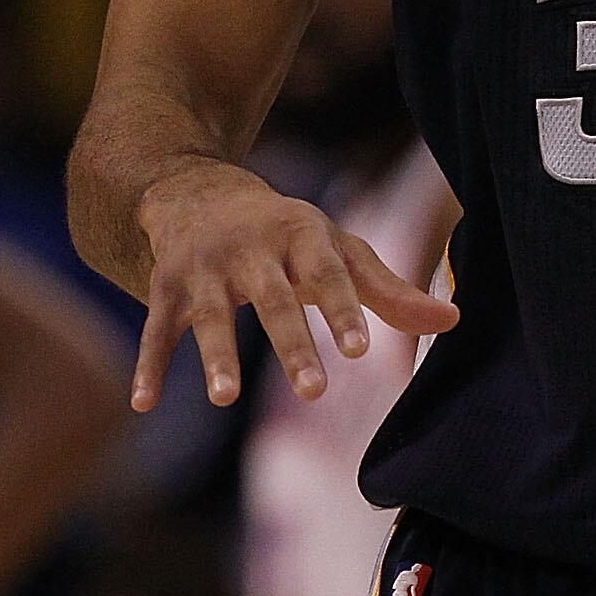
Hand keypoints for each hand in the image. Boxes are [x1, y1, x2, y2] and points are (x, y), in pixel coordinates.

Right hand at [129, 156, 458, 411]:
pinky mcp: (165, 288)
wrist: (196, 190)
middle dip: (293, 345)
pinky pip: (155, 330)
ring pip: (210, 316)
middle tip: (316, 391)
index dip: (343, 310)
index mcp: (300, 234)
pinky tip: (143, 404)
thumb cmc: (284, 234)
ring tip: (225, 399)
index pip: (327, 274)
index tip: (362, 351)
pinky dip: (148, 366)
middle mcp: (250, 250)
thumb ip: (387, 290)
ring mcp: (203, 269)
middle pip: (274, 300)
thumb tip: (453, 322)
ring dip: (216, 356)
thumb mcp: (335, 249)